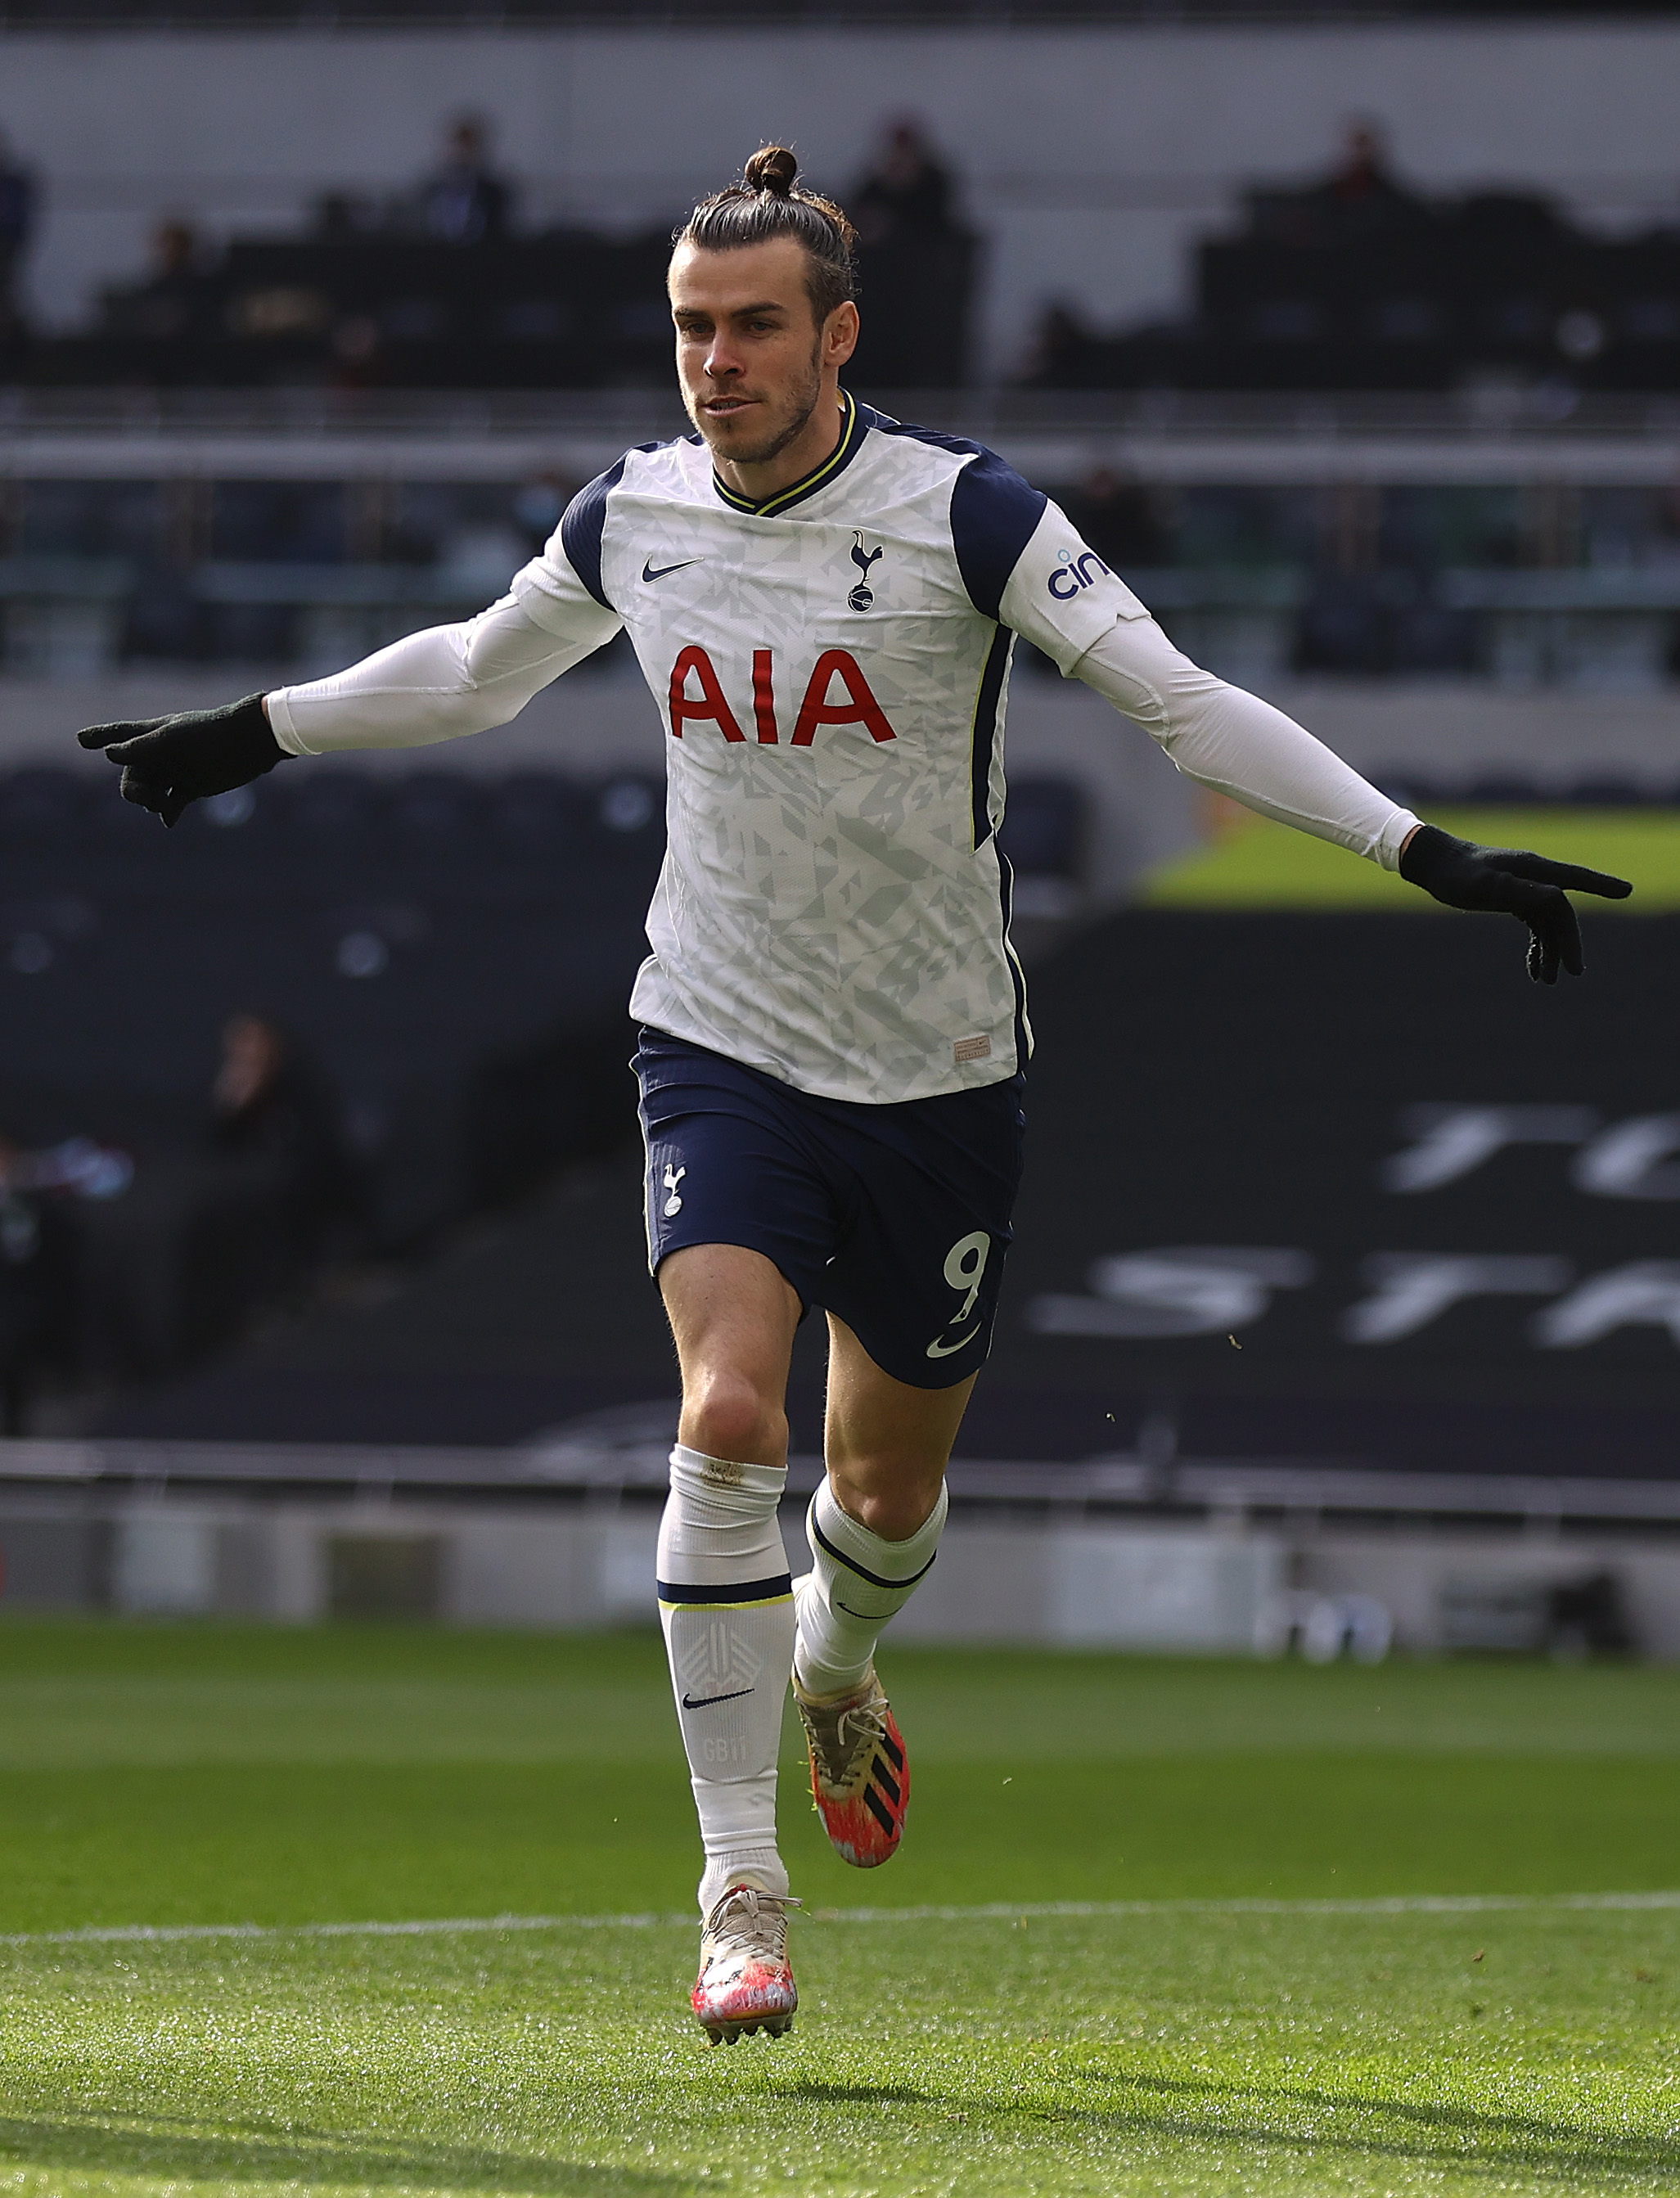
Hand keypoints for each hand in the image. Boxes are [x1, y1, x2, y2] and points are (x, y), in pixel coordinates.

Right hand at [77, 692, 284, 827]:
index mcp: (153, 734)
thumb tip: (110, 755)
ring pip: (150, 791)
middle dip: (134, 789)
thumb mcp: (173, 740)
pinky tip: (169, 820)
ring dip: (150, 802)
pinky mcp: (193, 787)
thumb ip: (141, 747)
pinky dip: (168, 813)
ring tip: (163, 806)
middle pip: (132, 774)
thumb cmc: (211, 735)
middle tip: (148, 799)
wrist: (251, 743)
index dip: (101, 736)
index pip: (120, 734)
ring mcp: (177, 770)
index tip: (81, 739)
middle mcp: (161, 752)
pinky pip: (171, 803)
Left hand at [1399, 823, 1632, 982]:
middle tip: (1573, 972)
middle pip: (1562, 913)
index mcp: (1533, 869)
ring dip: (1550, 951)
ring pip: (1549, 924)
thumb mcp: (1485, 885)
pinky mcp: (1516, 899)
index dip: (1601, 885)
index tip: (1626, 891)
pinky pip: (1536, 926)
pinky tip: (1533, 969)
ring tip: (1546, 982)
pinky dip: (1537, 947)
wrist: (1435, 867)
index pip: (1575, 878)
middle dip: (1568, 943)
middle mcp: (1535, 878)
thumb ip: (1517, 891)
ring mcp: (1527, 889)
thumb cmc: (1458, 874)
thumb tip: (1556, 898)